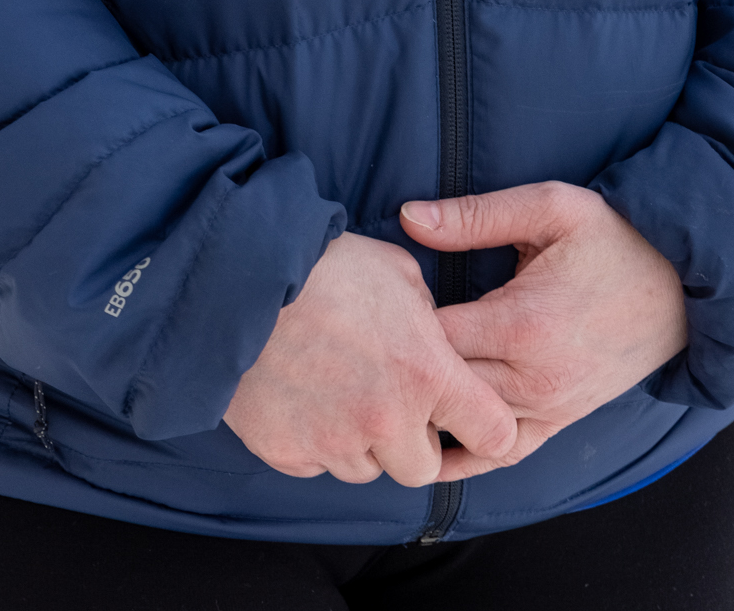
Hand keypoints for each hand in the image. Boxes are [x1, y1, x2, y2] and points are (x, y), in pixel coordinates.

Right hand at [223, 230, 518, 487]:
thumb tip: (434, 341)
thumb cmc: (326, 265)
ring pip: (366, 469)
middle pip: (422, 468)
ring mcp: (335, 443)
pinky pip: (316, 465)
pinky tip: (301, 395)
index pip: (492, 433)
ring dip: (360, 440)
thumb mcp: (399, 273)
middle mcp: (387, 421)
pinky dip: (314, 440)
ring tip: (335, 386)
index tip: (469, 419)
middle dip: (411, 440)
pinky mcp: (288, 454)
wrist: (241, 279)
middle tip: (386, 397)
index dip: (484, 427)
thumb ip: (428, 319)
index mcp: (426, 374)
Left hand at [401, 182, 688, 479]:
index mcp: (523, 323)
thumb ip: (475, 215)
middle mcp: (533, 378)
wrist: (684, 284)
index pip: (433, 339)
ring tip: (397, 386)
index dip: (402, 322)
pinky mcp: (562, 420)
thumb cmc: (615, 237)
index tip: (385, 301)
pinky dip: (468, 451)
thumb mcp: (550, 207)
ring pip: (468, 425)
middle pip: (443, 387)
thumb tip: (408, 217)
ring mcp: (550, 407)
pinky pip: (506, 452)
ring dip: (433, 408)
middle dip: (410, 366)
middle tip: (381, 342)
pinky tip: (433, 442)